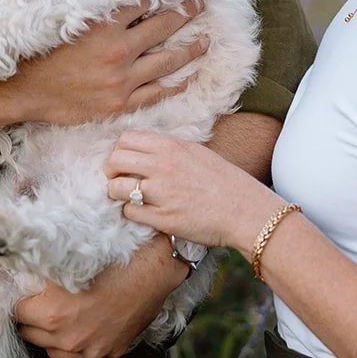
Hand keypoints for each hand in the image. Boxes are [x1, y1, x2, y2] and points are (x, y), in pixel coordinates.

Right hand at [0, 0, 208, 128]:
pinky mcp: (118, 103)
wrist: (14, 91)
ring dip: (191, 49)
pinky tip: (188, 76)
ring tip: (206, 40)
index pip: (143, 0)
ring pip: (167, 61)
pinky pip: (156, 93)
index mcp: (101, 22)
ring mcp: (120, 79)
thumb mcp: (40, 2)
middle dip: (186, 12)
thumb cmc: (28, 45)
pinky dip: (176, 84)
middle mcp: (117, 49)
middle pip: (163, 26)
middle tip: (201, 4)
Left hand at [13, 235, 186, 357]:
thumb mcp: (65, 255)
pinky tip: (82, 327)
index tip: (22, 288)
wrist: (155, 267)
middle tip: (38, 299)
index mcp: (51, 313)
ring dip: (50, 335)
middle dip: (30, 317)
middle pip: (30, 333)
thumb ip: (24, 261)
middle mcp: (67, 339)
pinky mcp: (108, 355)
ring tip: (58, 313)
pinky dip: (78, 347)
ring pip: (52, 350)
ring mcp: (89, 351)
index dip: (18, 297)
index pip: (15, 312)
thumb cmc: (111, 255)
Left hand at [104, 130, 280, 254]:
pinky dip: (132, 212)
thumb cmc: (224, 181)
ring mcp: (161, 193)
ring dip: (118, 193)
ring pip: (117, 187)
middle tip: (120, 179)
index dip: (120, 150)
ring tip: (129, 197)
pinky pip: (130, 212)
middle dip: (112, 171)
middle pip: (115, 160)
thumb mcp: (196, 152)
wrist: (244, 209)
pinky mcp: (163, 218)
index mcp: (171, 146)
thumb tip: (142, 149)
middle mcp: (163, 166)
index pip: (125, 139)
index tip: (125, 160)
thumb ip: (168, 149)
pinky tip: (144, 212)